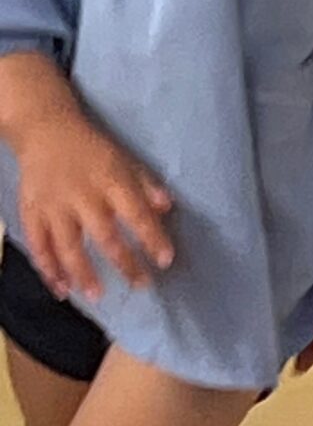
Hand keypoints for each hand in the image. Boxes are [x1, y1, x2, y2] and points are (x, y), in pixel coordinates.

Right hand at [12, 93, 171, 299]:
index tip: (165, 260)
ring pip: (68, 245)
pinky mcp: (31, 212)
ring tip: (97, 296)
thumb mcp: (124, 159)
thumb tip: (168, 207)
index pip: (136, 213)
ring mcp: (54, 206)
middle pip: (105, 235)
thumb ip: (146, 185)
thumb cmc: (92, 150)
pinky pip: (38, 245)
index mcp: (111, 181)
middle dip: (124, 263)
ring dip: (82, 273)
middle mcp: (83, 196)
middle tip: (141, 285)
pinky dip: (48, 269)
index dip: (152, 238)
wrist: (45, 129)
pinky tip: (61, 289)